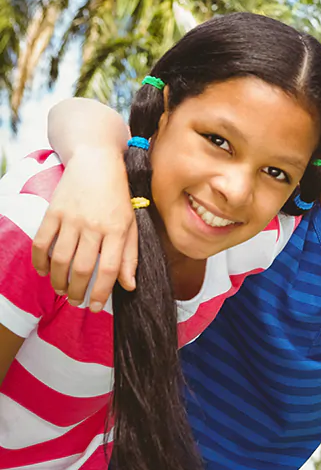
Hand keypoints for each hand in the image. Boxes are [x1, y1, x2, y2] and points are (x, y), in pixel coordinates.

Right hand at [31, 147, 137, 310]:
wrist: (97, 162)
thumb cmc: (118, 197)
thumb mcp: (132, 223)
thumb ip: (130, 255)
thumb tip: (129, 286)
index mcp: (118, 229)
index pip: (109, 268)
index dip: (101, 292)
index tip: (94, 307)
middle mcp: (94, 225)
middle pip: (82, 268)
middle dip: (77, 291)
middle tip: (75, 301)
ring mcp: (72, 218)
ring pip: (60, 259)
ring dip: (59, 281)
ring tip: (62, 291)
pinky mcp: (53, 211)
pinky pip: (41, 243)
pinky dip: (40, 261)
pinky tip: (44, 272)